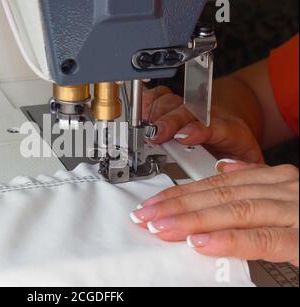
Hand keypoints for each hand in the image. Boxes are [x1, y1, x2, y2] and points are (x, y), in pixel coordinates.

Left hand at [130, 160, 298, 266]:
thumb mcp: (287, 193)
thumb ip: (256, 181)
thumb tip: (225, 169)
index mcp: (277, 178)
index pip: (217, 184)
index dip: (181, 194)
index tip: (154, 203)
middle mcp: (286, 188)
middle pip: (220, 195)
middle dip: (178, 206)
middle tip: (145, 216)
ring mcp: (298, 210)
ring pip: (236, 211)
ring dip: (193, 219)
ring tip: (162, 227)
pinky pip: (264, 237)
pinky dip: (230, 239)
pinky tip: (202, 242)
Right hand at [143, 86, 263, 162]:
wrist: (231, 126)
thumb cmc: (236, 149)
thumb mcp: (249, 166)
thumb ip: (245, 172)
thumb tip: (236, 179)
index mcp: (229, 130)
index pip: (214, 126)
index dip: (198, 129)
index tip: (183, 137)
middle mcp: (206, 115)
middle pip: (185, 113)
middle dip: (168, 122)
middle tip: (155, 135)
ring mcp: (189, 108)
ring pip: (171, 103)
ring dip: (154, 113)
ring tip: (141, 126)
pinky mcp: (175, 105)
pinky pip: (159, 97)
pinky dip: (147, 102)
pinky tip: (138, 110)